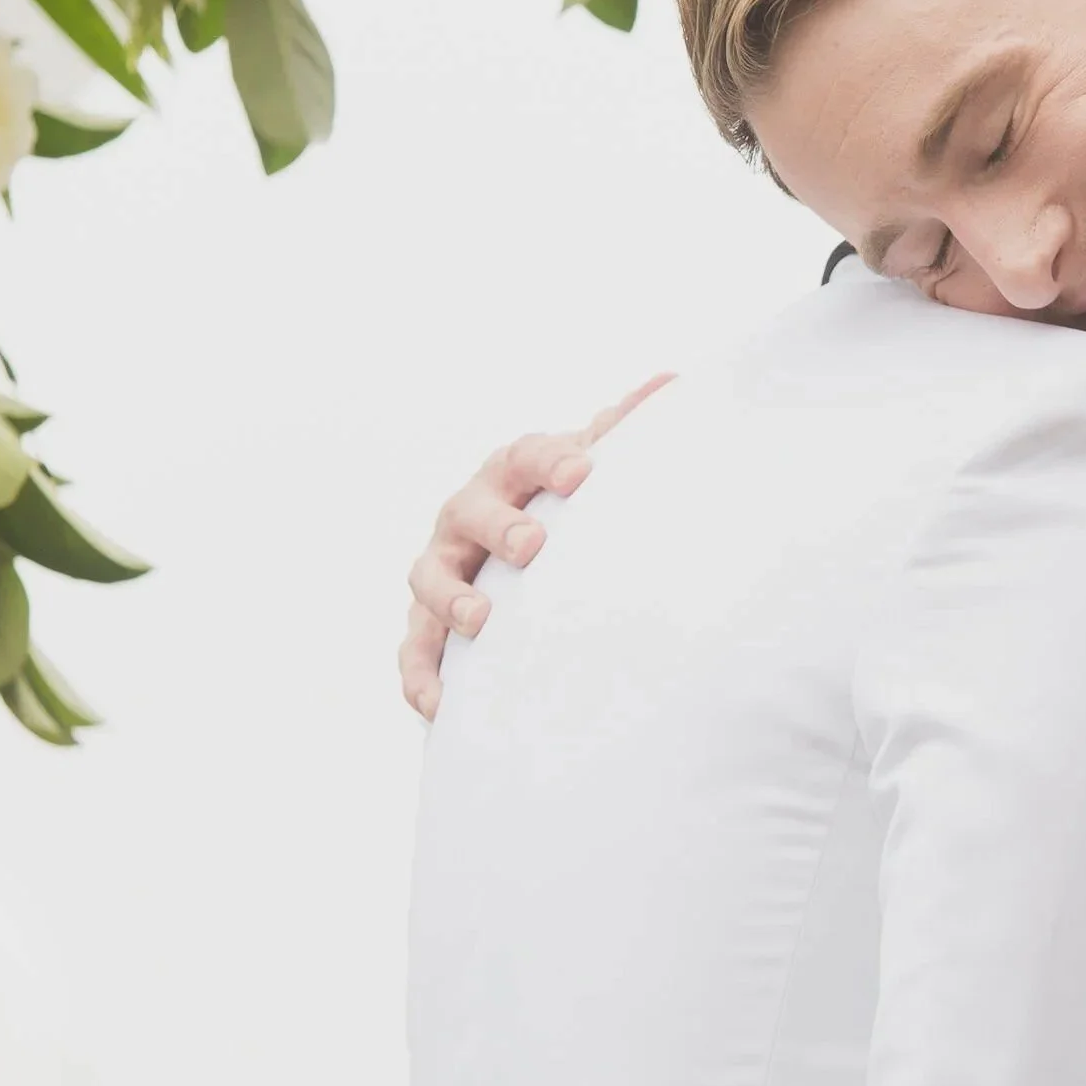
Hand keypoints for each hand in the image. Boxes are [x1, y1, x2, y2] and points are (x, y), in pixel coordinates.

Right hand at [399, 374, 672, 719]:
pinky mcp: (427, 623)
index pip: (526, 456)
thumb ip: (622, 431)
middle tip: (532, 547)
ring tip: (481, 620)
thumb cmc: (565, 506)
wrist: (522, 551)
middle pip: (471, 512)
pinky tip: (440, 703)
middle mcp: (468, 514)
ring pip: (429, 578)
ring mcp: (443, 567)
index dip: (550, 462)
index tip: (580, 474)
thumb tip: (671, 381)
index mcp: (513, 471)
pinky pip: (414, 650)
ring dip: (451, 598)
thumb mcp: (589, 468)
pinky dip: (421, 675)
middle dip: (499, 527)